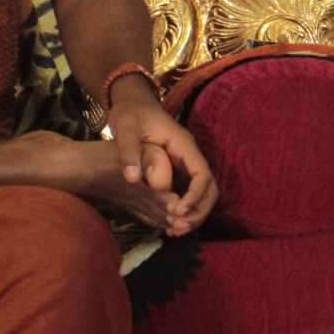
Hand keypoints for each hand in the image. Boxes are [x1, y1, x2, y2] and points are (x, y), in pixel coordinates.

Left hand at [108, 86, 217, 236]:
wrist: (132, 103)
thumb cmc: (129, 113)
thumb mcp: (124, 127)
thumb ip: (129, 151)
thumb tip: (133, 179)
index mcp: (183, 144)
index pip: (202, 174)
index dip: (195, 197)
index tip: (178, 213)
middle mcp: (190, 155)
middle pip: (209, 188)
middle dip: (198, 211)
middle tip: (176, 228)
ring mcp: (186, 163)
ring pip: (202, 193)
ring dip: (193, 214)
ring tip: (173, 230)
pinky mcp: (178, 170)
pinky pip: (189, 192)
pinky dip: (184, 209)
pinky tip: (168, 222)